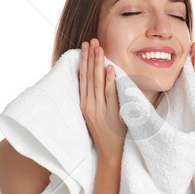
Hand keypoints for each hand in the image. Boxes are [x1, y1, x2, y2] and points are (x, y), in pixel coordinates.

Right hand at [80, 39, 125, 157]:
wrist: (110, 152)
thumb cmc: (106, 132)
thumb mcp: (97, 114)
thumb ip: (97, 98)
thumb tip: (101, 78)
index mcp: (85, 104)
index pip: (83, 78)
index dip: (84, 61)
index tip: (85, 46)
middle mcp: (89, 105)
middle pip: (89, 77)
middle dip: (90, 57)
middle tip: (91, 40)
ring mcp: (99, 109)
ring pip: (98, 82)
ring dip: (98, 64)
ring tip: (99, 48)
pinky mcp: (110, 114)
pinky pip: (110, 94)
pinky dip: (110, 81)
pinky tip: (110, 69)